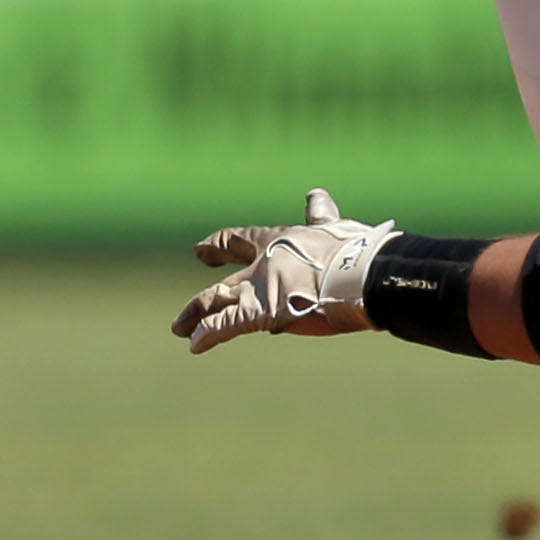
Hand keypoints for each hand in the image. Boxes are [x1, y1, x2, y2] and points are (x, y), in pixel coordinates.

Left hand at [172, 188, 398, 354]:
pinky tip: (196, 344)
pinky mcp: (260, 312)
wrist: (359, 273)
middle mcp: (261, 264)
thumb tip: (315, 195)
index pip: (241, 239)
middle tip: (186, 310)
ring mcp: (258, 289)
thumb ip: (320, 214)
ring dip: (196, 316)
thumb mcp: (332, 226)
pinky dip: (210, 334)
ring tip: (180, 329)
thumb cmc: (351, 249)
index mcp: (279, 240)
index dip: (219, 244)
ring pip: (216, 302)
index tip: (201, 249)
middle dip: (203, 297)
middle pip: (223, 282)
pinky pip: (227, 325)